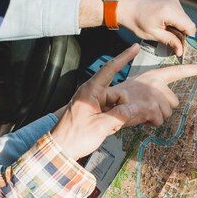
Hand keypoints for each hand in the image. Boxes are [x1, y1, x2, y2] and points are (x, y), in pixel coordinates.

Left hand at [50, 44, 140, 159]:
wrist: (61, 149)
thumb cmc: (75, 136)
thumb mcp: (101, 126)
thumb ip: (120, 115)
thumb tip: (134, 108)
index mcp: (90, 91)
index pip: (109, 69)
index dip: (124, 58)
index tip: (135, 48)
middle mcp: (92, 94)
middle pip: (118, 93)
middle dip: (121, 107)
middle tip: (111, 123)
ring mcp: (93, 103)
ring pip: (116, 104)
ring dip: (116, 116)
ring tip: (105, 128)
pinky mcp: (93, 111)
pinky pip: (110, 111)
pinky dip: (111, 120)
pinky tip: (104, 129)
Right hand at [106, 61, 196, 126]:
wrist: (105, 103)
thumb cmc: (121, 98)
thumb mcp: (139, 88)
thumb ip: (154, 92)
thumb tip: (166, 105)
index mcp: (155, 75)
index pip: (179, 71)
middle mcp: (157, 83)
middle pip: (174, 102)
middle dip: (162, 108)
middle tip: (146, 107)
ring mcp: (155, 95)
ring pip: (167, 113)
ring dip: (155, 116)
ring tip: (140, 111)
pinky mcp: (152, 107)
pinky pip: (159, 120)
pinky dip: (150, 122)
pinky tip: (140, 117)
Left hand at [119, 0, 195, 55]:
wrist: (128, 8)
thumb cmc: (137, 22)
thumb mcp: (153, 35)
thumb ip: (170, 41)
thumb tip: (181, 51)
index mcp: (170, 12)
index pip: (190, 27)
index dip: (189, 39)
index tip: (183, 48)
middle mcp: (174, 4)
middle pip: (189, 23)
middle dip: (184, 35)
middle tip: (176, 45)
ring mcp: (174, 2)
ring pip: (185, 20)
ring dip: (180, 29)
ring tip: (169, 36)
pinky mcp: (172, 2)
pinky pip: (180, 15)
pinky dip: (177, 23)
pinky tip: (168, 28)